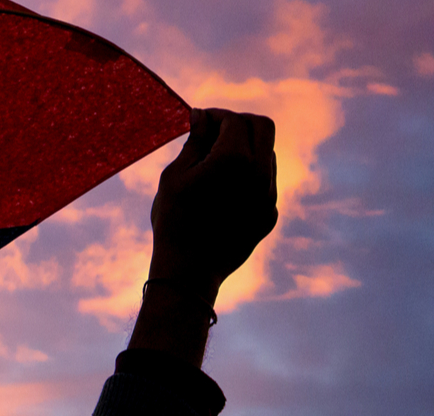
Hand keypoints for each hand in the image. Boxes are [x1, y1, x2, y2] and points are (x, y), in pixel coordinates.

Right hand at [149, 108, 278, 304]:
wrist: (189, 272)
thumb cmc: (174, 222)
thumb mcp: (174, 176)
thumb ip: (194, 141)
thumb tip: (202, 116)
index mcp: (233, 159)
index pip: (234, 120)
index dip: (216, 115)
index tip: (200, 120)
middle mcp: (260, 173)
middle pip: (264, 127)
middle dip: (239, 123)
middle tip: (215, 132)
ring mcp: (269, 195)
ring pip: (267, 154)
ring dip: (245, 149)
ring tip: (215, 164)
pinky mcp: (270, 213)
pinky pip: (265, 182)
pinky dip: (248, 175)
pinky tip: (223, 192)